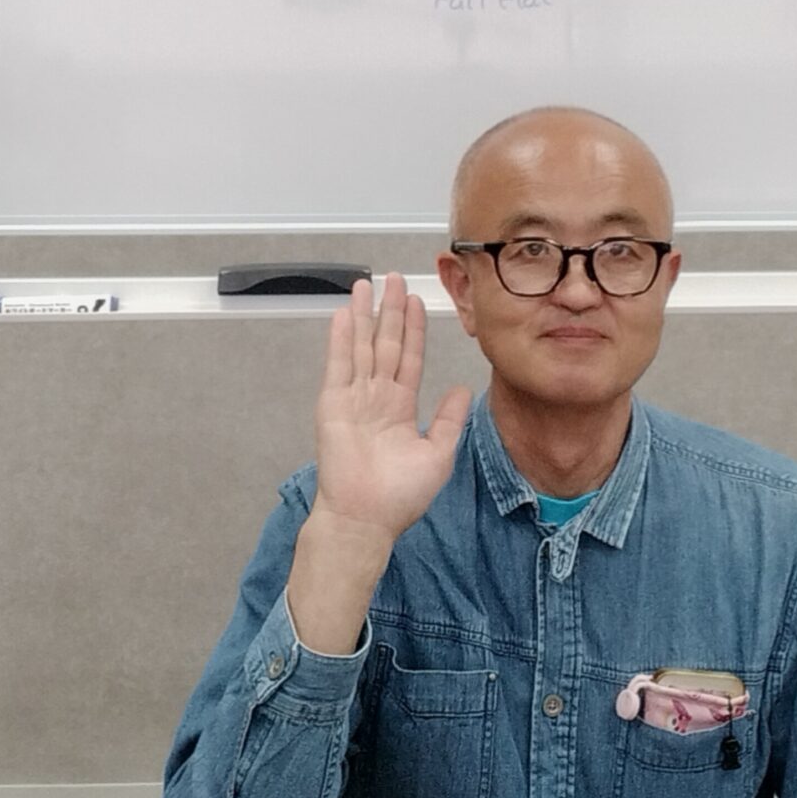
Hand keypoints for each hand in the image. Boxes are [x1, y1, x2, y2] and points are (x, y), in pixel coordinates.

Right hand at [309, 274, 472, 546]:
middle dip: (391, 311)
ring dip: (365, 315)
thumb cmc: (400, 496)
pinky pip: (340, 364)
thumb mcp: (438, 455)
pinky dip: (342, 338)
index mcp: (401, 407)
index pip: (409, 358)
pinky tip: (346, 313)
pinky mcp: (334, 404)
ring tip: (367, 284)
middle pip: (386, 343)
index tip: (417, 300)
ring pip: (362, 346)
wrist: (366, 519)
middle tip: (394, 278)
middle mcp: (377, 397)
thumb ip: (449, 420)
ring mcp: (354, 398)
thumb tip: (463, 388)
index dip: (413, 329)